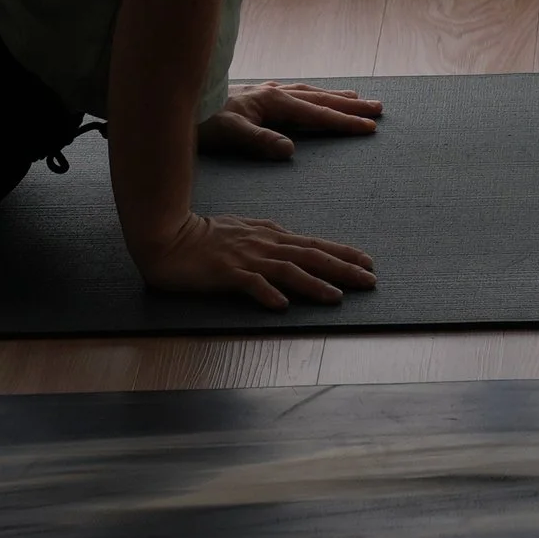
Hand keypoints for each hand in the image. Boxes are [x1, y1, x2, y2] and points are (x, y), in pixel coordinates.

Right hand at [131, 208, 376, 309]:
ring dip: (314, 284)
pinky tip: (282, 305)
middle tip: (370, 281)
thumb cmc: (205, 235)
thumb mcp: (245, 231)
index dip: (343, 254)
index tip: (368, 263)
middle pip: (311, 256)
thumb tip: (292, 246)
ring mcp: (246, 258)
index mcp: (271, 236)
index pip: (314, 245)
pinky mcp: (225, 272)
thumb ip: (269, 239)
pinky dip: (267, 293)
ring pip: (288, 271)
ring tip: (337, 297)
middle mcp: (265, 244)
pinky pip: (250, 284)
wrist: (169, 235)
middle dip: (343, 269)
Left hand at [198, 78, 384, 159]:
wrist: (178, 104)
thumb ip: (260, 141)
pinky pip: (294, 92)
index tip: (371, 126)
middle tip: (379, 108)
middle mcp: (274, 92)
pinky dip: (310, 94)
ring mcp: (265, 92)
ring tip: (356, 97)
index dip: (345, 121)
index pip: (318, 113)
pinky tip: (308, 95)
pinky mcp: (256, 96)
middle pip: (320, 98)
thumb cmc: (202, 123)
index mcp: (273, 101)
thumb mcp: (230, 135)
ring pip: (308, 92)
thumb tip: (291, 150)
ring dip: (333, 96)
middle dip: (350, 105)